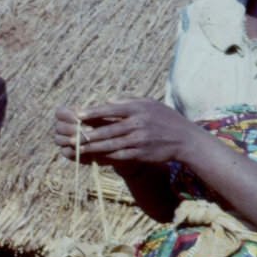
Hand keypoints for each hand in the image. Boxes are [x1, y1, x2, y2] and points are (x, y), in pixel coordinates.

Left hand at [53, 98, 187, 169]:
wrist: (184, 140)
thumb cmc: (165, 119)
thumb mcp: (150, 103)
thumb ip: (128, 101)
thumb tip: (107, 101)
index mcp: (138, 109)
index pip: (111, 110)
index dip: (93, 113)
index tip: (79, 114)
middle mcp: (138, 124)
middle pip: (108, 129)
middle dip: (89, 133)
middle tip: (72, 135)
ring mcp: (140, 140)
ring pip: (111, 144)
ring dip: (94, 146)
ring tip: (79, 147)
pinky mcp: (141, 153)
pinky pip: (120, 155)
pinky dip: (106, 155)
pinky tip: (95, 155)